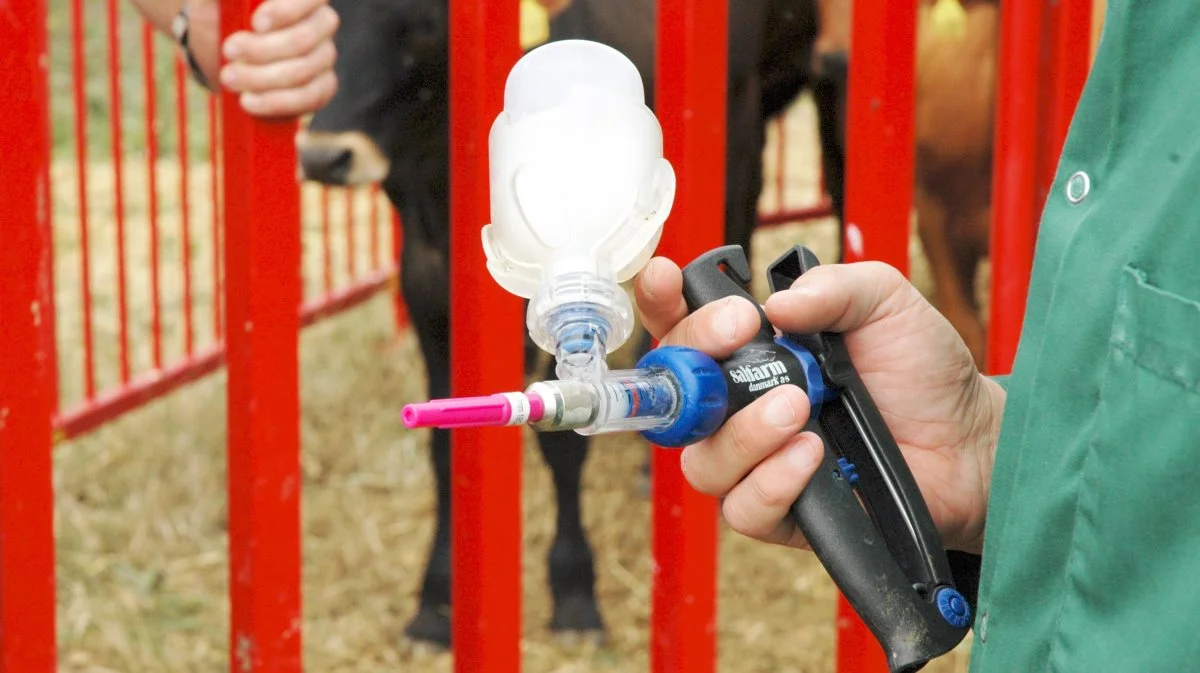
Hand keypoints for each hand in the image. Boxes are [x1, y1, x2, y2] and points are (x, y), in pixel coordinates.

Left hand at [214, 0, 339, 116]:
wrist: (218, 54)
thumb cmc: (219, 17)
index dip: (287, 11)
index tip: (256, 24)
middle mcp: (320, 23)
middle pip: (304, 39)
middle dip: (263, 50)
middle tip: (228, 51)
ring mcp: (323, 58)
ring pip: (303, 71)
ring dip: (262, 78)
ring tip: (229, 78)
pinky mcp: (320, 89)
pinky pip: (310, 98)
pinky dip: (277, 102)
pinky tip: (250, 101)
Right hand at [633, 256, 1004, 554]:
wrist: (968, 441)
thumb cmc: (922, 371)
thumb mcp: (884, 302)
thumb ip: (833, 287)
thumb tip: (777, 304)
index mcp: (753, 352)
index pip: (684, 329)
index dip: (662, 305)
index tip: (666, 279)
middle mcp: (741, 407)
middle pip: (675, 396)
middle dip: (695, 362)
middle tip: (741, 335)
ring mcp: (756, 463)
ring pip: (702, 461)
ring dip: (742, 431)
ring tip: (797, 406)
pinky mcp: (780, 513)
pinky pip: (743, 508)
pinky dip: (771, 481)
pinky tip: (812, 455)